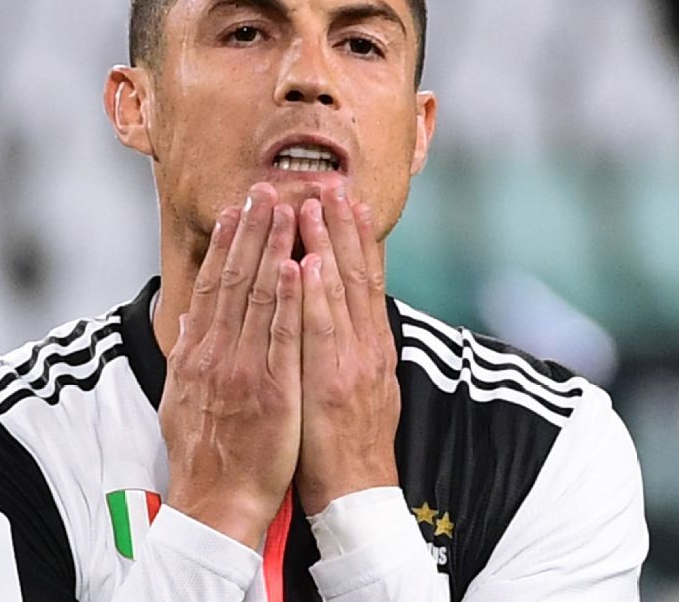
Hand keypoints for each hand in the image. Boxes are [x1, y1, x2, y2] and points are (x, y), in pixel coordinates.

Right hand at [159, 183, 302, 546]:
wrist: (216, 503)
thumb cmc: (202, 454)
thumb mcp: (180, 399)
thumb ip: (186, 356)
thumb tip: (188, 321)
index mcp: (197, 354)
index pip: (212, 286)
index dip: (226, 244)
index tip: (238, 209)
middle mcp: (216, 354)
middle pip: (234, 279)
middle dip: (252, 231)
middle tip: (265, 189)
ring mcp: (244, 370)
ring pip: (259, 297)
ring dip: (273, 249)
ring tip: (286, 208)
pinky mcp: (273, 390)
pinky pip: (282, 336)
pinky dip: (288, 299)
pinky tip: (296, 266)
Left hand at [295, 185, 400, 512]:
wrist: (356, 495)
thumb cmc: (344, 444)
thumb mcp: (353, 387)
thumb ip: (344, 349)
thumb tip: (334, 316)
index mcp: (369, 346)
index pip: (365, 280)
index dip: (357, 238)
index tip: (348, 201)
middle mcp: (366, 346)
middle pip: (358, 274)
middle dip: (345, 227)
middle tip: (334, 184)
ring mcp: (351, 362)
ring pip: (341, 292)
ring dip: (329, 245)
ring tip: (318, 205)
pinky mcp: (330, 382)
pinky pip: (320, 330)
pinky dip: (315, 294)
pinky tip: (308, 263)